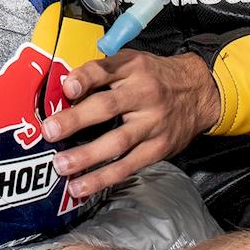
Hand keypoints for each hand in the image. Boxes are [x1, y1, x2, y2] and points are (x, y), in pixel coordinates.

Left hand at [40, 48, 218, 198]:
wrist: (199, 92)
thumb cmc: (155, 77)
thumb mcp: (131, 63)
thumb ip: (100, 73)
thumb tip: (61, 91)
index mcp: (133, 68)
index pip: (104, 70)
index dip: (85, 79)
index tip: (67, 88)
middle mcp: (143, 94)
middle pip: (107, 107)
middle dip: (76, 120)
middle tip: (50, 132)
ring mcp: (152, 123)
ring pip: (117, 141)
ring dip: (87, 156)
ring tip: (62, 166)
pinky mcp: (158, 148)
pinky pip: (128, 165)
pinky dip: (104, 178)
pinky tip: (83, 186)